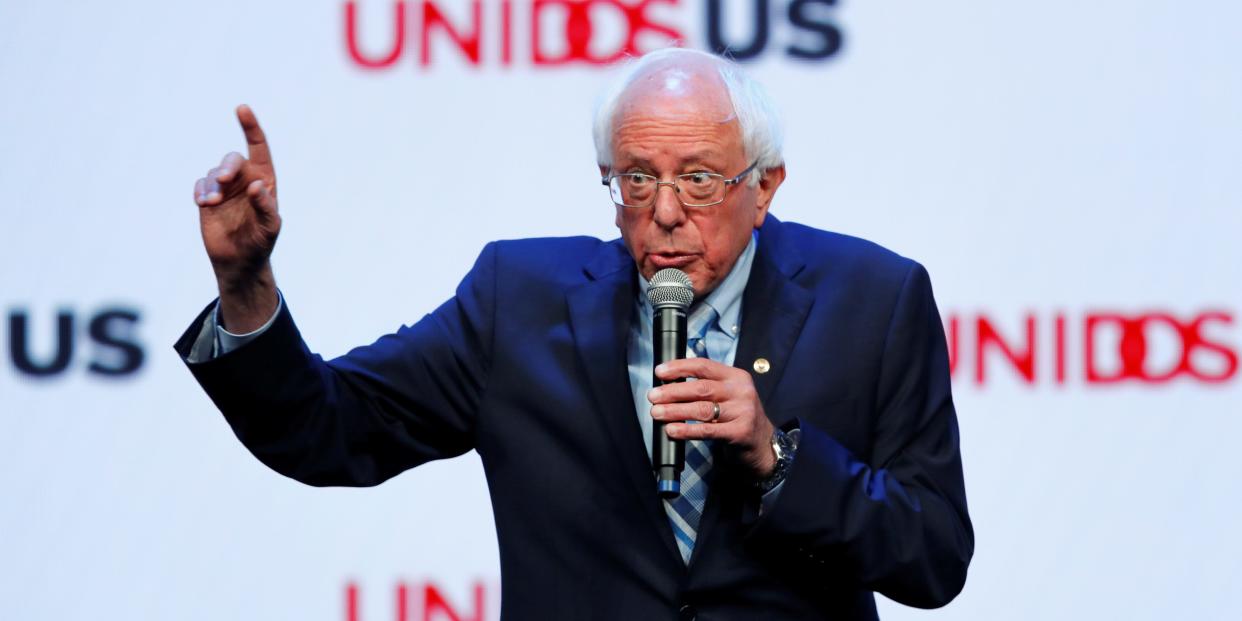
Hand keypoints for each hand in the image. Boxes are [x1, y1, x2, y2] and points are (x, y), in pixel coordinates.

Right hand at [193, 105, 280, 330]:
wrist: (239, 261)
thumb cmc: (261, 243)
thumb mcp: (270, 227)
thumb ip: (267, 206)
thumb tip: (258, 186)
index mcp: (264, 180)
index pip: (259, 148)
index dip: (251, 128)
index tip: (241, 108)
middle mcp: (244, 179)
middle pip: (232, 160)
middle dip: (227, 167)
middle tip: (223, 180)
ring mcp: (224, 188)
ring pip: (213, 173)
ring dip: (211, 185)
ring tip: (211, 203)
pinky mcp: (208, 197)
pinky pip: (201, 184)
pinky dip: (200, 190)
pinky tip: (203, 202)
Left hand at [648, 358, 776, 477]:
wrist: (763, 444)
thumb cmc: (738, 416)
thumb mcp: (729, 394)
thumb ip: (706, 386)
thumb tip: (668, 384)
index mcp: (736, 376)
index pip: (704, 366)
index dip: (679, 367)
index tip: (660, 372)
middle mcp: (741, 391)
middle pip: (700, 388)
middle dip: (672, 392)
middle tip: (653, 396)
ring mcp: (743, 412)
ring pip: (702, 409)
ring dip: (675, 411)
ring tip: (657, 413)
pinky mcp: (739, 432)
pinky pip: (707, 430)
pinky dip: (686, 430)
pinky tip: (672, 430)